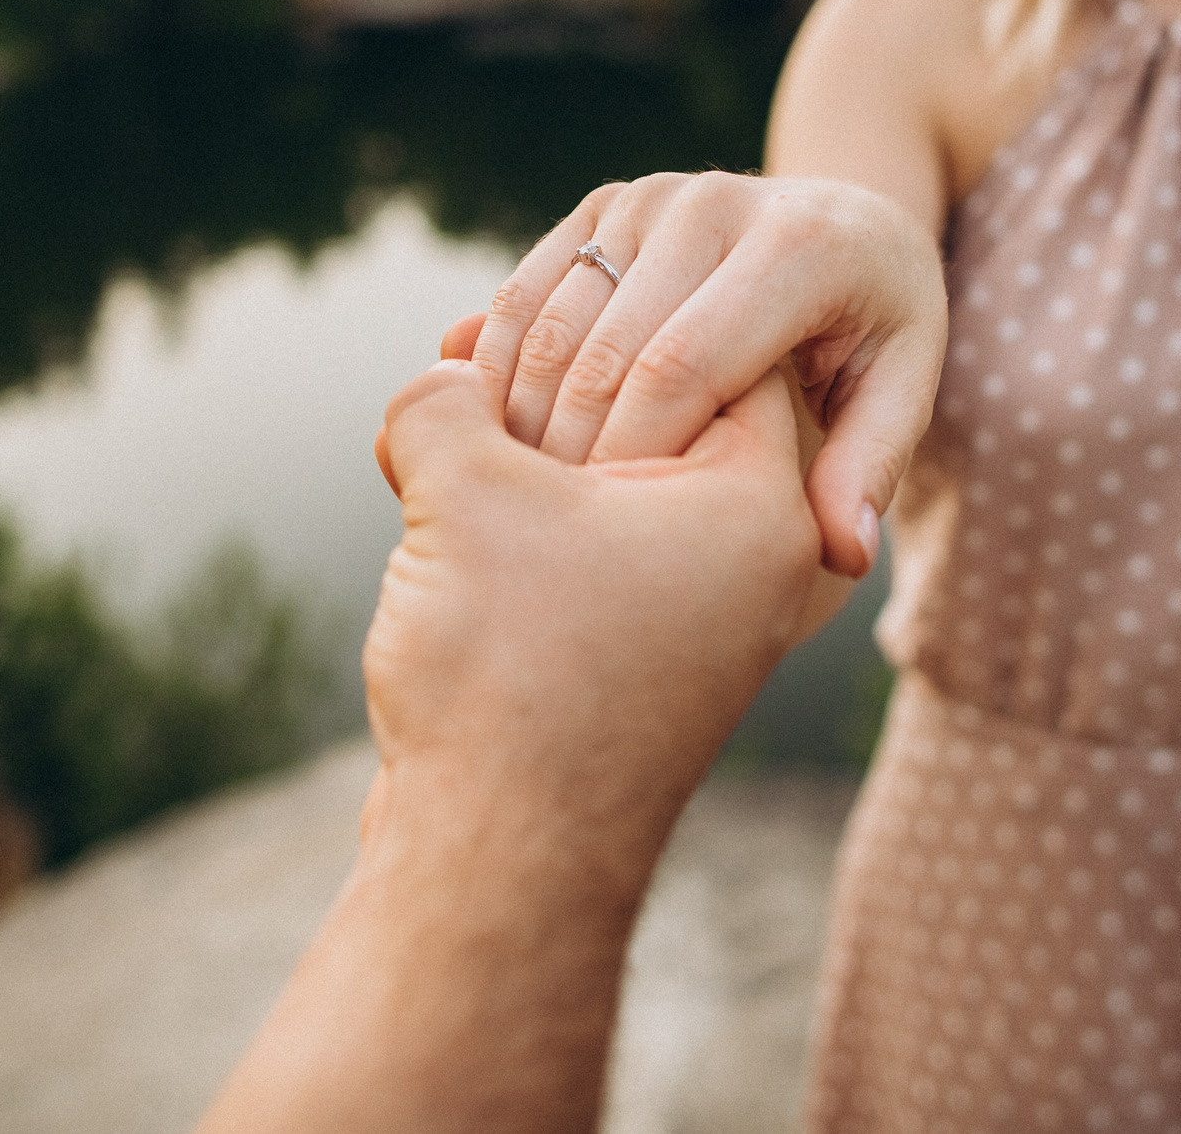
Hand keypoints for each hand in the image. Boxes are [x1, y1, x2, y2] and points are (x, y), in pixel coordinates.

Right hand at [366, 330, 838, 871]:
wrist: (492, 868)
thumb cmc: (509, 678)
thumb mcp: (469, 494)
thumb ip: (448, 400)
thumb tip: (443, 376)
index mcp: (755, 502)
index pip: (714, 341)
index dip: (608, 312)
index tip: (526, 318)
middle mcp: (744, 552)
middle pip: (653, 400)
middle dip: (544, 382)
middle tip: (463, 370)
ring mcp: (687, 607)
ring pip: (599, 471)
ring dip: (510, 447)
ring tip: (432, 445)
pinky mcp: (624, 647)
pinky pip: (574, 539)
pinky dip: (506, 511)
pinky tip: (425, 500)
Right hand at [472, 171, 946, 578]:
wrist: (844, 219)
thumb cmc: (875, 324)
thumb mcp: (900, 390)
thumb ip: (867, 469)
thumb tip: (845, 553)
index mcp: (797, 248)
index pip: (685, 365)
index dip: (638, 455)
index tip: (617, 538)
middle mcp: (713, 203)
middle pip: (609, 348)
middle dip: (573, 451)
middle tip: (556, 540)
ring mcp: (648, 197)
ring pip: (552, 323)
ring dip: (523, 418)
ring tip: (525, 504)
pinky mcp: (602, 205)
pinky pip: (525, 293)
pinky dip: (499, 372)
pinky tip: (501, 447)